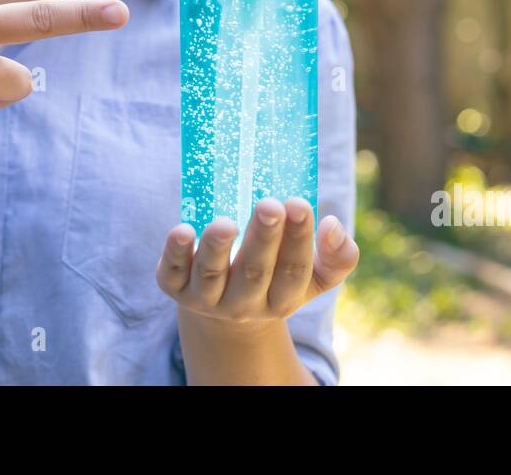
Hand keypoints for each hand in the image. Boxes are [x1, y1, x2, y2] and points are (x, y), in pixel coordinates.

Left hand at [156, 197, 358, 334]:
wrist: (226, 307)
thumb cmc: (276, 277)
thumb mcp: (314, 276)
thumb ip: (339, 256)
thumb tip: (333, 226)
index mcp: (281, 300)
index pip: (294, 272)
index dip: (298, 239)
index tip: (298, 203)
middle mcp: (244, 304)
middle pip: (255, 272)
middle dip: (263, 239)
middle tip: (270, 205)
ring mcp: (207, 299)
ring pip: (211, 275)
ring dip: (218, 248)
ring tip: (226, 223)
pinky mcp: (175, 287)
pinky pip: (172, 273)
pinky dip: (174, 252)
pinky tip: (182, 230)